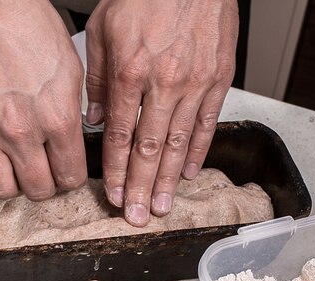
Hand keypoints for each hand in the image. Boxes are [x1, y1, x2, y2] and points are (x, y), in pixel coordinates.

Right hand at [0, 0, 86, 199]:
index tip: (68, 172)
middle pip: (38, 190)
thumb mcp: (70, 71)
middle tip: (46, 171)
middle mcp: (22, 131)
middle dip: (47, 185)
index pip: (71, 176)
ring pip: (2, 189)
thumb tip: (72, 143)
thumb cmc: (30, 28)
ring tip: (18, 170)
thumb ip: (73, 114)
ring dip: (15, 185)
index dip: (73, 178)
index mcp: (57, 118)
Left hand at [85, 0, 238, 225]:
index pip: (120, 135)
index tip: (113, 196)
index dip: (116, 171)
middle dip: (141, 187)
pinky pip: (207, 123)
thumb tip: (95, 121)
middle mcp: (164, 83)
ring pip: (179, 143)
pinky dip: (197, 151)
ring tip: (161, 207)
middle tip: (137, 217)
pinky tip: (188, 173)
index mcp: (131, 72)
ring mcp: (195, 82)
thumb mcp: (103, 29)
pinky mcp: (219, 78)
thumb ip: (97, 79)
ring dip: (168, 180)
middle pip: (149, 148)